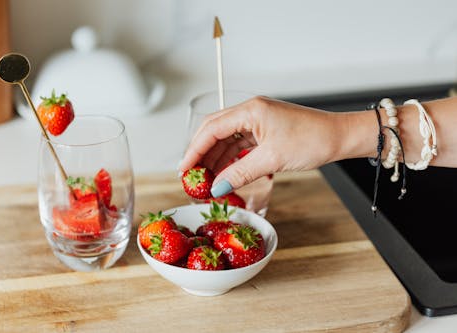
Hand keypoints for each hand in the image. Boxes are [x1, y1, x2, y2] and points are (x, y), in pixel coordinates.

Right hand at [179, 96, 342, 196]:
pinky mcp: (265, 130)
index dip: (194, 149)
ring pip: (227, 139)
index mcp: (250, 111)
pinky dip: (230, 159)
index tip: (184, 168)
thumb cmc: (312, 140)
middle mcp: (251, 112)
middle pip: (215, 131)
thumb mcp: (272, 159)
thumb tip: (216, 187)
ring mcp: (258, 120)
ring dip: (215, 158)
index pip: (211, 128)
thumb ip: (240, 173)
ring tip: (207, 179)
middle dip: (201, 153)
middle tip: (192, 176)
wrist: (339, 137)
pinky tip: (225, 172)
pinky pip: (240, 144)